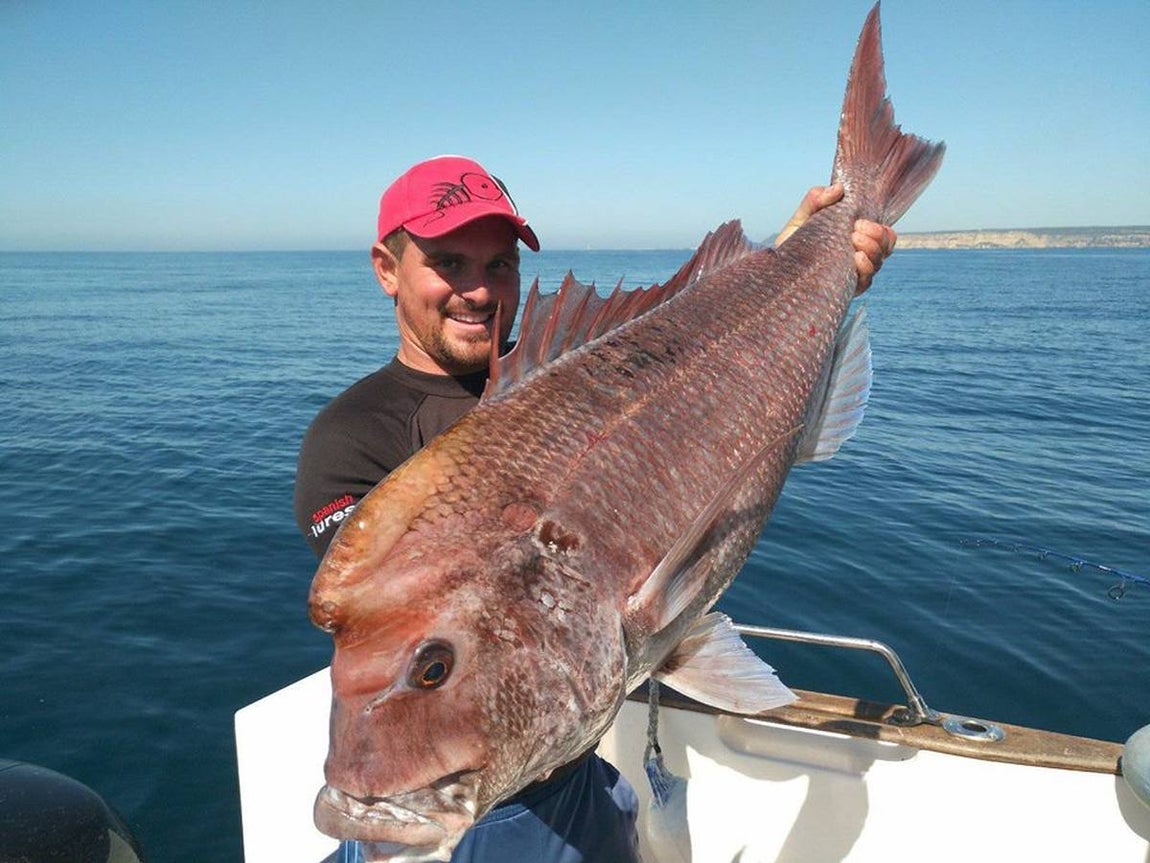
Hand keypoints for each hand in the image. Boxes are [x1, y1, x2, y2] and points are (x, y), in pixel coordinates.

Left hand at [775, 183, 896, 294]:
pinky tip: (856, 258)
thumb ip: (815, 200)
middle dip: (877, 236)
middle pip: (886, 248)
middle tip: (855, 230)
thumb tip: (838, 189)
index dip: (881, 228)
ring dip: (872, 248)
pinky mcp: (844, 290)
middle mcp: (859, 258)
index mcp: (855, 240)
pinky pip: (865, 282)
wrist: (775, 273)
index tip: (859, 220)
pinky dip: (865, 268)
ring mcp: (853, 275)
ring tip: (853, 239)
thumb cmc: (792, 245)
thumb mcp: (801, 219)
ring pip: (879, 263)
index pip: (884, 235)